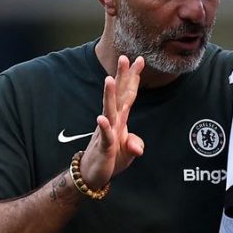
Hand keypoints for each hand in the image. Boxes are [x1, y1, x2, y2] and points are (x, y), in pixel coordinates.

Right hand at [81, 55, 144, 187]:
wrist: (94, 175)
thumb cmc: (110, 159)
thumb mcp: (128, 152)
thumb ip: (134, 144)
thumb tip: (138, 147)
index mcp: (120, 119)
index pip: (128, 94)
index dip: (133, 78)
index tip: (139, 59)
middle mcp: (113, 121)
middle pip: (118, 95)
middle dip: (121, 77)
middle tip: (124, 57)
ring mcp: (107, 132)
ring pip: (109, 111)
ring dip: (109, 95)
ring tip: (109, 79)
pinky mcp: (104, 146)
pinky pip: (105, 136)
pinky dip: (104, 127)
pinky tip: (101, 118)